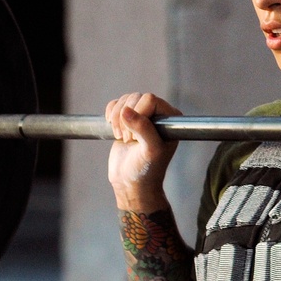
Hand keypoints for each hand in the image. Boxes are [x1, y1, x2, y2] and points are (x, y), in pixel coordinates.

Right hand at [105, 92, 180, 210]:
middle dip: (126, 119)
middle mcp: (158, 113)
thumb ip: (143, 129)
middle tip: (129, 140)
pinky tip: (114, 131)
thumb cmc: (147, 170)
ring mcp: (142, 115)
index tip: (135, 136)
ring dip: (117, 119)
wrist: (131, 182)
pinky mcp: (126, 119)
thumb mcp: (150, 150)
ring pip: (124, 100)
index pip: (150, 99)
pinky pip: (115, 105)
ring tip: (123, 138)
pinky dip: (110, 115)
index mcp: (171, 118)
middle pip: (135, 97)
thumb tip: (126, 110)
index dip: (138, 113)